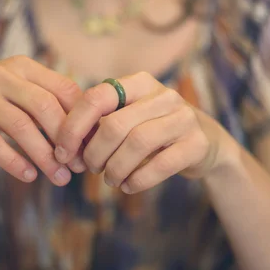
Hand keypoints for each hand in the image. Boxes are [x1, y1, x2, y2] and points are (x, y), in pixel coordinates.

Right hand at [0, 56, 84, 185]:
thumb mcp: (16, 88)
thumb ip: (46, 101)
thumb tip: (87, 133)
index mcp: (23, 66)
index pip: (64, 89)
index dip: (81, 119)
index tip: (90, 145)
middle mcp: (2, 74)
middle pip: (45, 107)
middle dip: (66, 140)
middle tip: (77, 166)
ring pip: (20, 126)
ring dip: (43, 156)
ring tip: (58, 177)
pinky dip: (12, 161)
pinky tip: (28, 176)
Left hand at [54, 72, 219, 193]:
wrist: (207, 143)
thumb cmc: (155, 131)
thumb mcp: (130, 118)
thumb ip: (101, 123)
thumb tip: (65, 146)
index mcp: (140, 83)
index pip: (97, 97)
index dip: (74, 126)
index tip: (63, 152)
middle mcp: (164, 95)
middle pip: (114, 125)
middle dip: (94, 153)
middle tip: (91, 168)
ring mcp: (183, 118)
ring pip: (136, 144)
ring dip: (115, 169)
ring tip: (110, 179)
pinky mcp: (197, 144)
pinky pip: (160, 165)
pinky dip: (137, 180)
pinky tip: (128, 186)